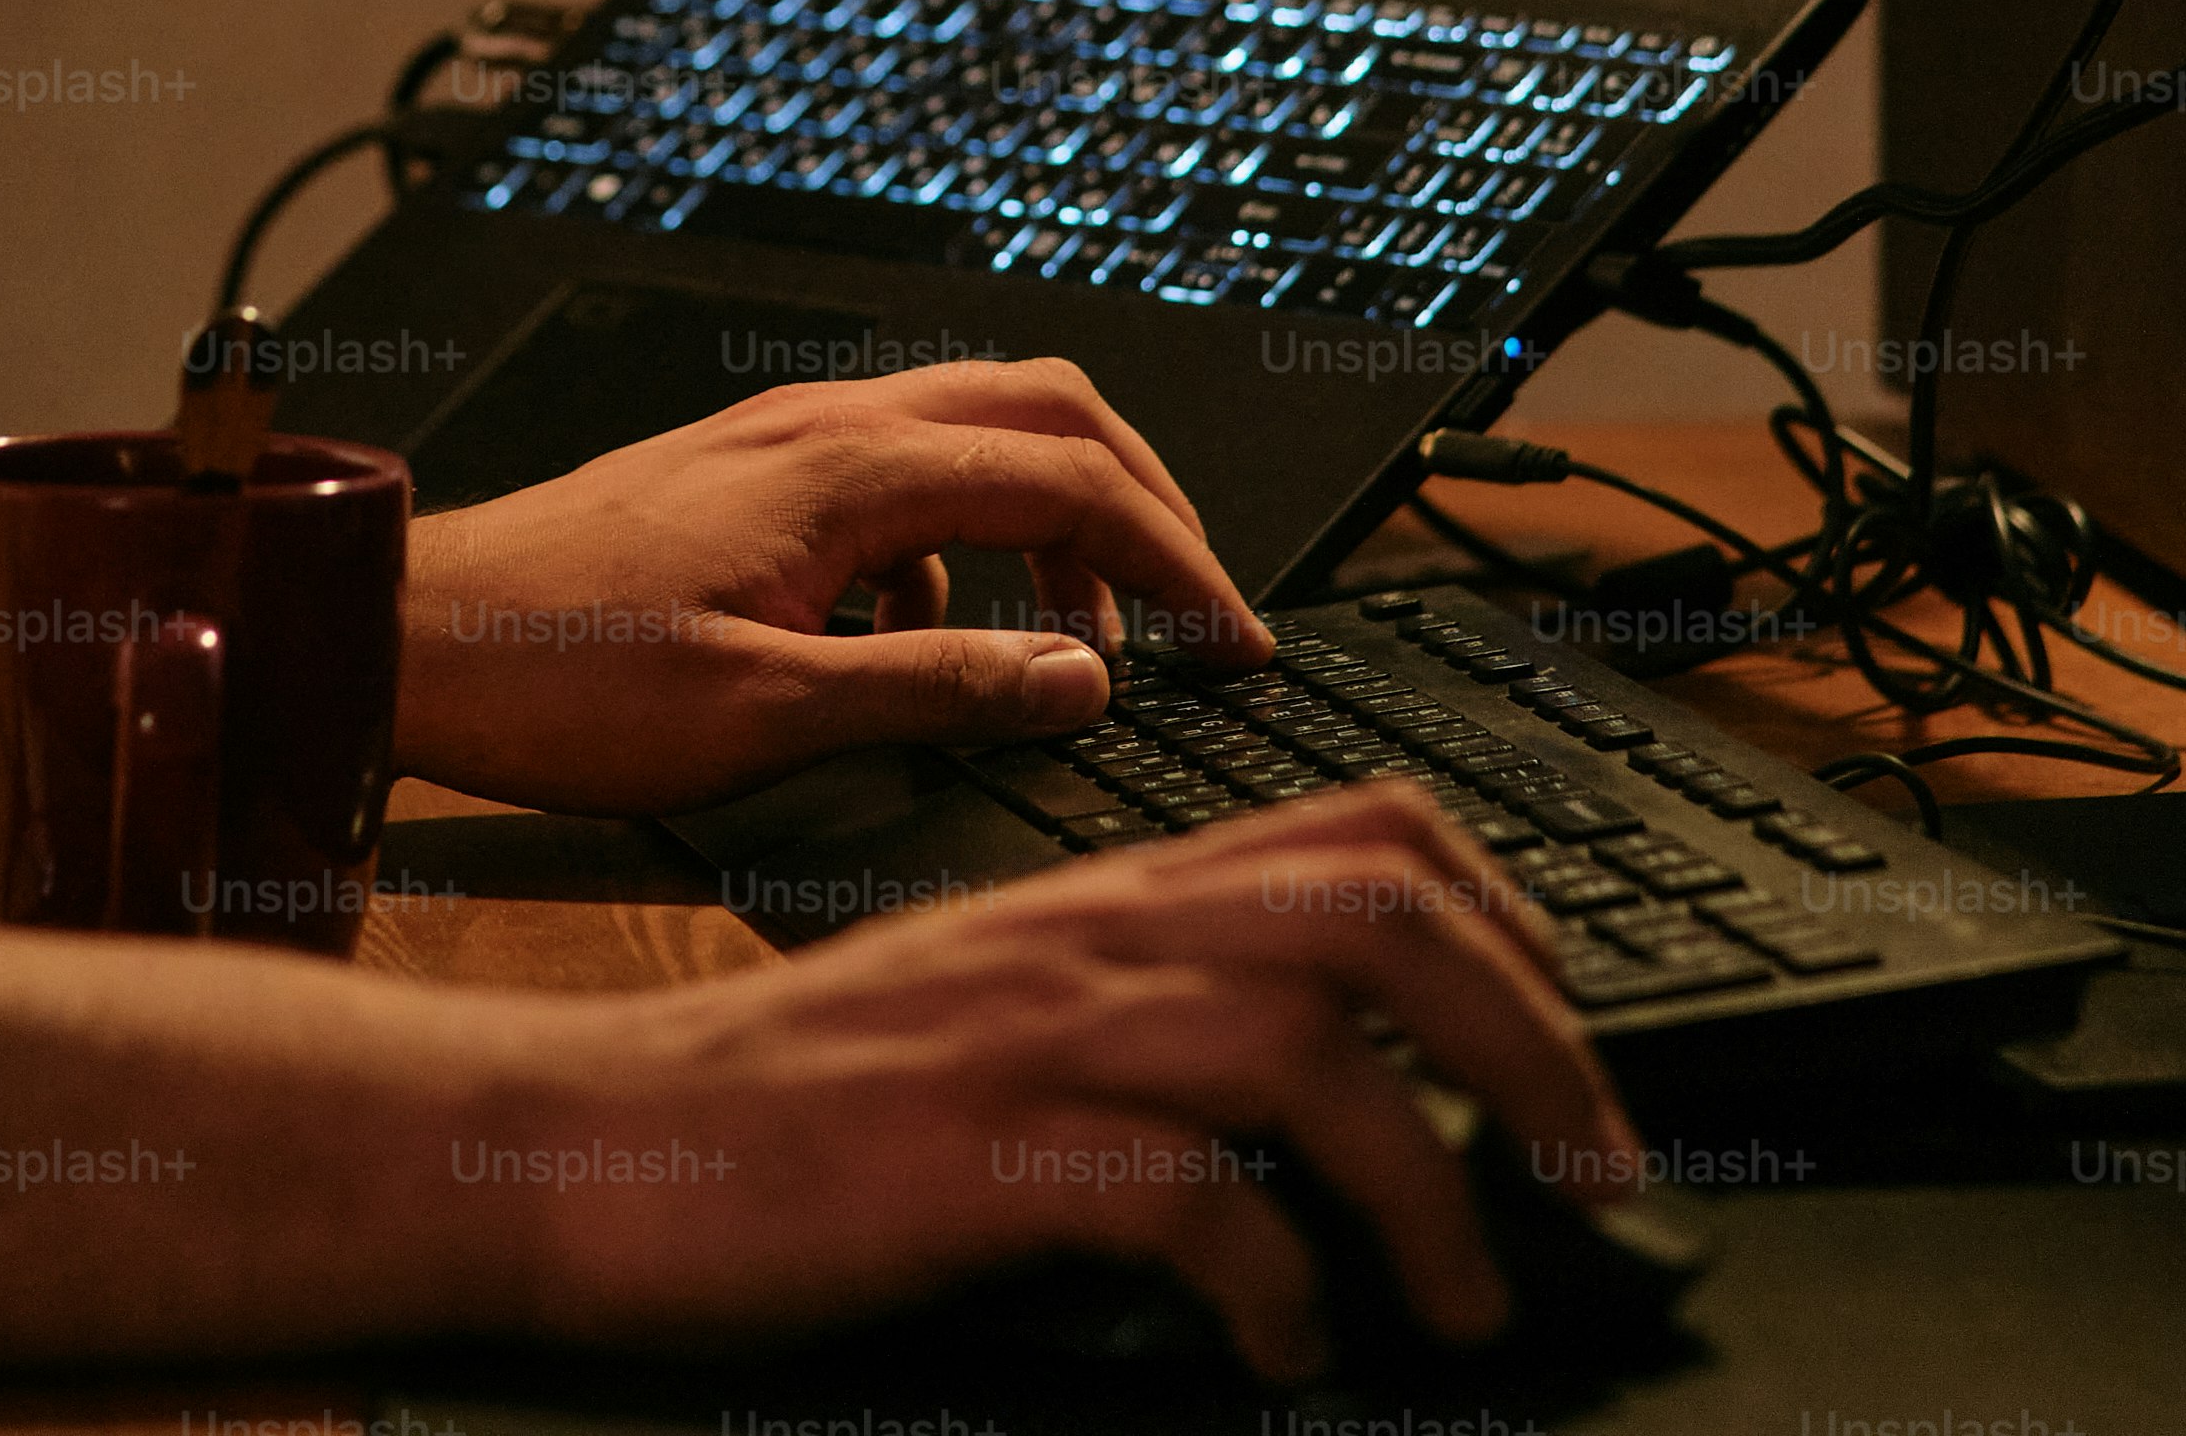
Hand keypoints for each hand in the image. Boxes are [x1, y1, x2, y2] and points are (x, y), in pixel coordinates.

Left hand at [391, 359, 1266, 814]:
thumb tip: (1082, 680)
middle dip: (1145, 508)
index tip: (1237, 646)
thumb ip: (938, 690)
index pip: (1075, 484)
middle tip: (1196, 614)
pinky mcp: (748, 480)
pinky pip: (900, 483)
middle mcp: (829, 427)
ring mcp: (785, 443)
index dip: (1179, 567)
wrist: (406, 633)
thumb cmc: (559, 677)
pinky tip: (918, 650)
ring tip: (1070, 651)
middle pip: (1051, 415)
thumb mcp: (765, 717)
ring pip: (978, 438)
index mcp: (852, 470)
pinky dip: (957, 552)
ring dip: (1053, 528)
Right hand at [489, 789, 1636, 1382]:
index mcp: (1104, 897)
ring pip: (1313, 1050)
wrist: (584, 1146)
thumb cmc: (789, 1109)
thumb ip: (1139, 1017)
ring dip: (1432, 1191)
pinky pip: (1186, 1198)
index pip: (1368, 833)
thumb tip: (1326, 1099)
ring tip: (1468, 1306)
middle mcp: (1089, 937)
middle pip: (1386, 917)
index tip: (1571, 1046)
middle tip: (1601, 1178)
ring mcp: (1030, 1036)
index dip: (1513, 926)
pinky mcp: (972, 1154)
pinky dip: (1275, 1285)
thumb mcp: (991, 1016)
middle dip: (1539, 1044)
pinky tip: (1286, 1353)